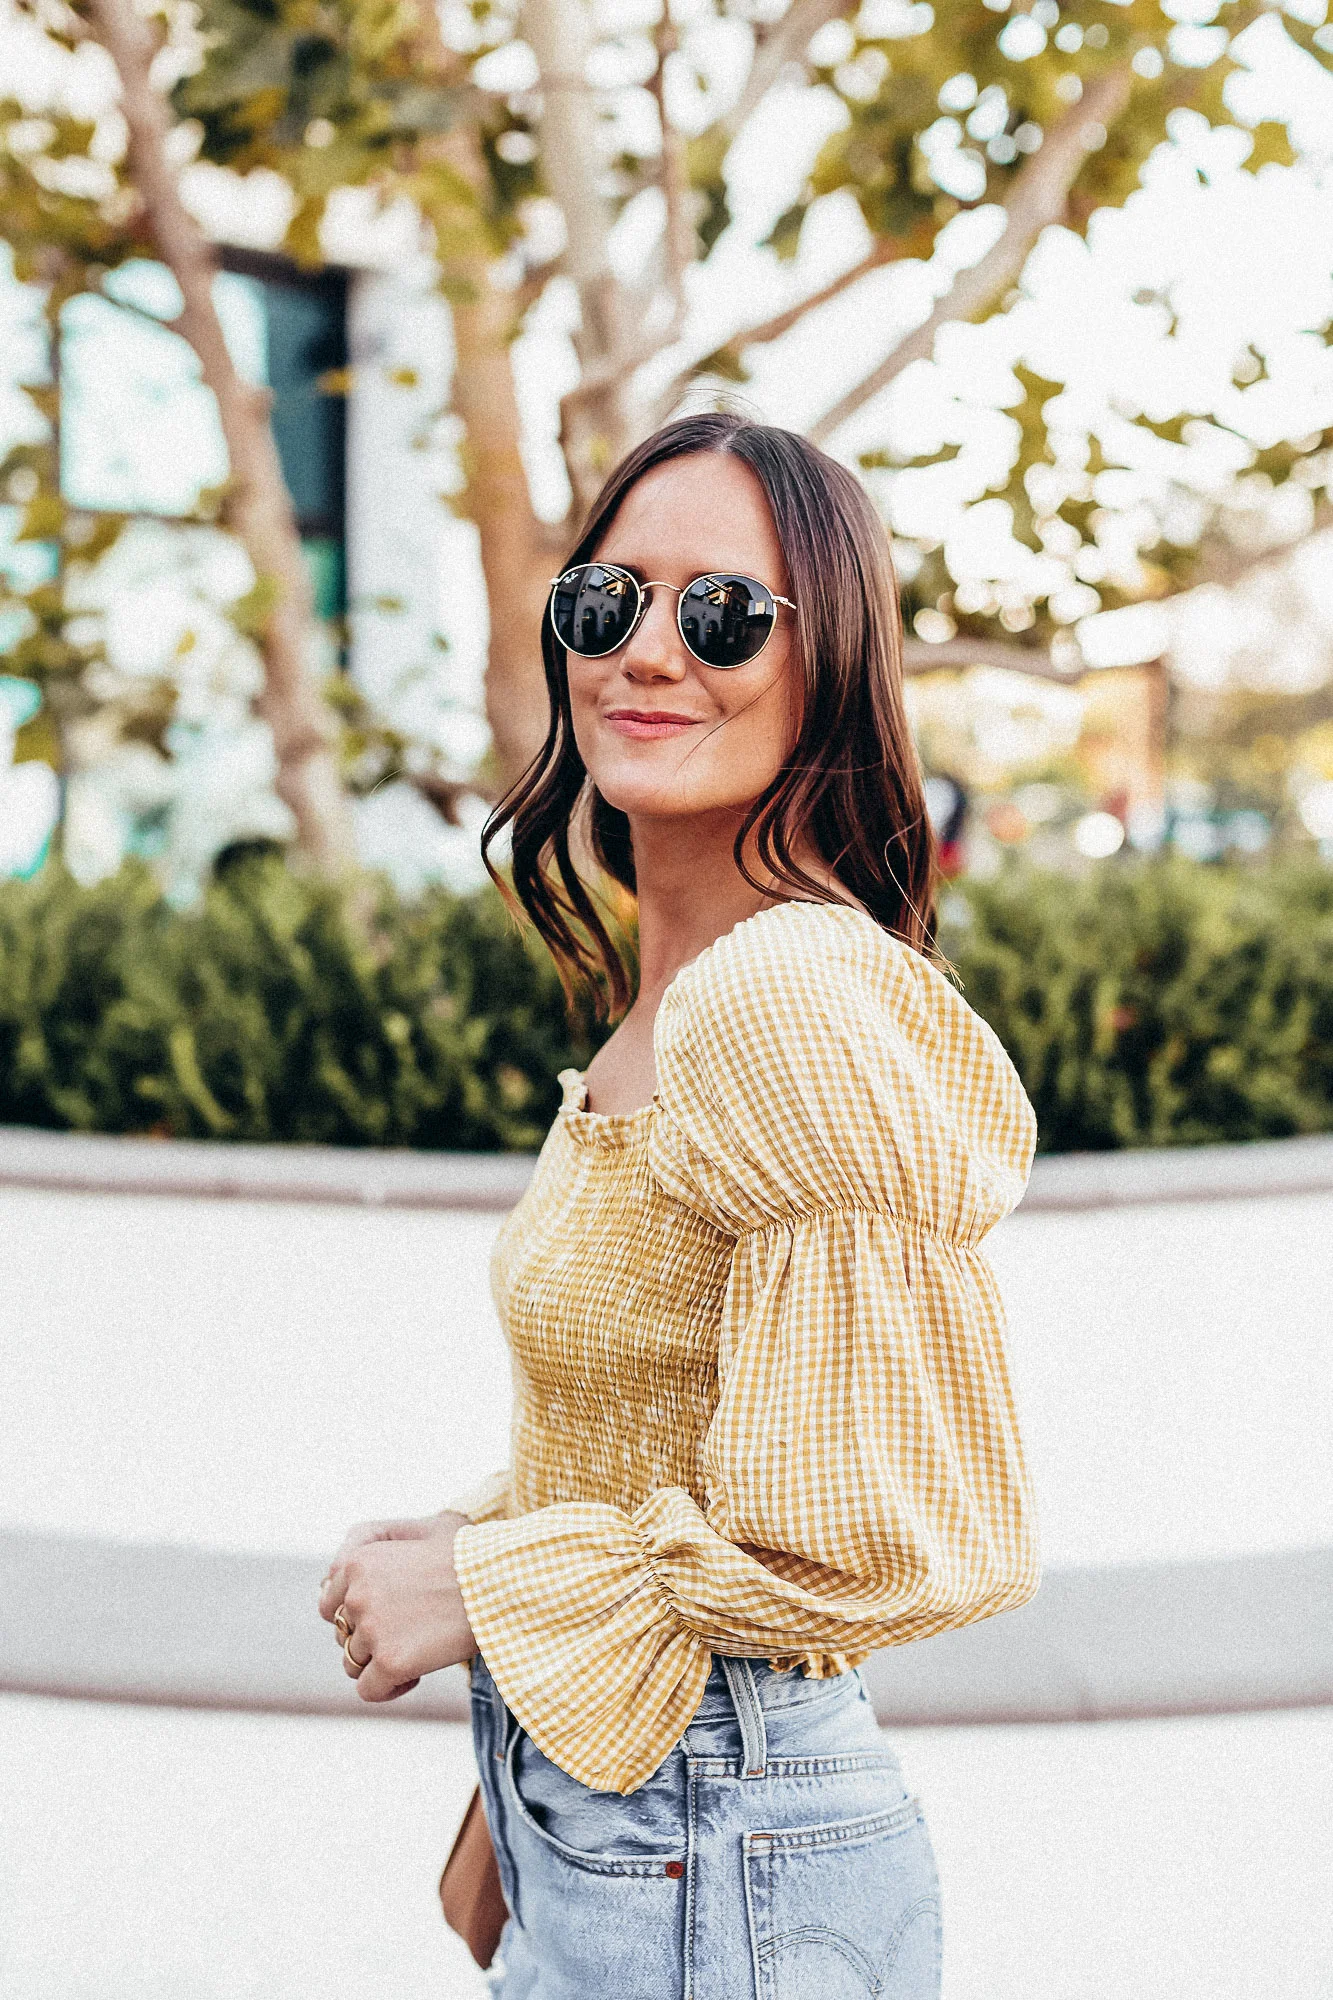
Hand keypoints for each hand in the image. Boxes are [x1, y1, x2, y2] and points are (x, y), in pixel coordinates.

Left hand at [320, 1510, 475, 1703]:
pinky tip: (415, 1675)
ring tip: (416, 1652)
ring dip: (380, 1663)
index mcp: (357, 1562)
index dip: (355, 1615)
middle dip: (370, 1639)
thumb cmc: (468, 1556)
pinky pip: (369, 1690)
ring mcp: (372, 1631)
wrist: (500, 1582)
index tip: (386, 1616)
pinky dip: (390, 1688)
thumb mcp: (417, 1534)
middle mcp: (356, 1596)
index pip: (330, 1603)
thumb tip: (334, 1581)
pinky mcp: (390, 1662)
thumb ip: (375, 1549)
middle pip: (343, 1635)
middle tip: (408, 1633)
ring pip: (353, 1664)